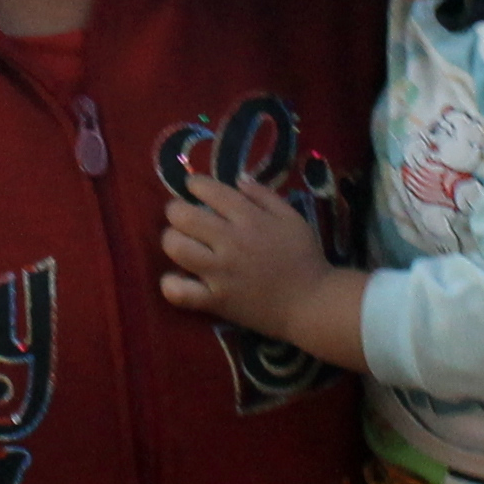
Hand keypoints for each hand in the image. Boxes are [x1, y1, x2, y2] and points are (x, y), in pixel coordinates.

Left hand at [160, 170, 329, 330]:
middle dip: (175, 210)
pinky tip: (176, 279)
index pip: (211, 191)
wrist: (311, 304)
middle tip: (181, 215)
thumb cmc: (305, 258)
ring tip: (179, 242)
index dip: (195, 184)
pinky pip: (180, 292)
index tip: (193, 187)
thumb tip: (238, 179)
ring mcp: (220, 273)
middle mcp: (231, 241)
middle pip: (184, 216)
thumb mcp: (292, 218)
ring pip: (176, 248)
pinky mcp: (216, 301)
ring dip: (171, 240)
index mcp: (250, 218)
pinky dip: (172, 284)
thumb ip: (265, 195)